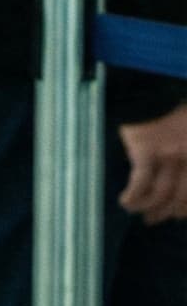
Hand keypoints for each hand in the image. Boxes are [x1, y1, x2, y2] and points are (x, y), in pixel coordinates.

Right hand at [120, 103, 186, 223]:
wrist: (148, 86)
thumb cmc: (171, 107)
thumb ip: (184, 150)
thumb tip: (175, 174)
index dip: (185, 208)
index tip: (176, 215)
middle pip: (181, 197)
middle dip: (167, 212)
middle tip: (155, 219)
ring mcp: (168, 155)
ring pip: (161, 194)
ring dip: (149, 209)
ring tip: (139, 213)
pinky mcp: (145, 151)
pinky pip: (140, 183)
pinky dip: (133, 197)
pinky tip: (125, 202)